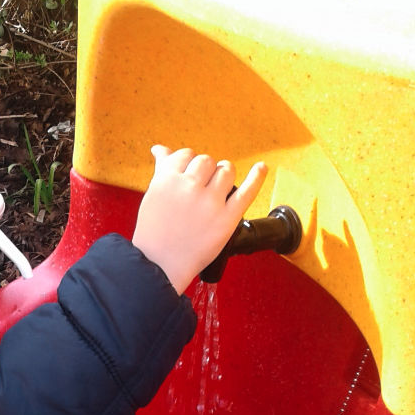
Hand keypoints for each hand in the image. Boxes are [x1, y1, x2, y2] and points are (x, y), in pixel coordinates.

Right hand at [132, 145, 267, 293]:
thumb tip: (161, 149)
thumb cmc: (154, 232)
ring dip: (223, 175)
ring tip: (216, 191)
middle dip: (205, 172)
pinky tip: (262, 167)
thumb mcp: (153, 196)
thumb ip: (161, 170)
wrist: (159, 265)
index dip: (188, 164)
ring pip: (226, 171)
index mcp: (167, 179)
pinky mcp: (227, 218)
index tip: (188, 177)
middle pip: (207, 161)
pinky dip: (257, 177)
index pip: (186, 155)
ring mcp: (210, 202)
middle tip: (199, 190)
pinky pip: (247, 191)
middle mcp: (189, 187)